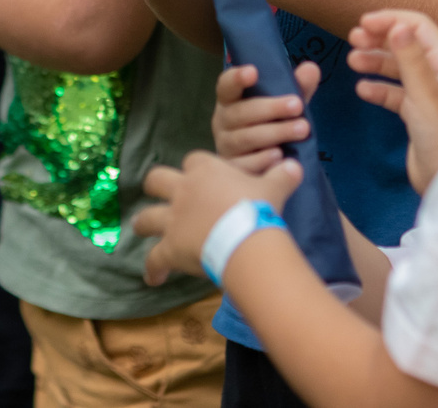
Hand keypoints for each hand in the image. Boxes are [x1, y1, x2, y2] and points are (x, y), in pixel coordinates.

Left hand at [132, 151, 303, 285]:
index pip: (193, 160)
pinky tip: (152, 278)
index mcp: (205, 171)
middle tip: (160, 194)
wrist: (245, 238)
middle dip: (156, 186)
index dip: (196, 168)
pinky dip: (152, 268)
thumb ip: (282, 175)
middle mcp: (183, 191)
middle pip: (156, 179)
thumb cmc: (258, 208)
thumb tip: (296, 166)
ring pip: (146, 217)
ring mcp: (173, 219)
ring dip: (143, 223)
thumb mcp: (274, 187)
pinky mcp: (170, 247)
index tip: (201, 178)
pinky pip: (154, 259)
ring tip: (141, 229)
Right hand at [212, 60, 320, 171]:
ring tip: (301, 130)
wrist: (261, 163)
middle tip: (298, 106)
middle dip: (272, 108)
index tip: (253, 71)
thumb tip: (312, 69)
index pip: (226, 85)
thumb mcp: (284, 104)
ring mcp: (226, 146)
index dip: (237, 77)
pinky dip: (264, 161)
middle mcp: (223, 121)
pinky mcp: (233, 169)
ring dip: (275, 133)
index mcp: (230, 100)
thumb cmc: (269, 125)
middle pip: (242, 112)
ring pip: (246, 138)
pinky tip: (282, 158)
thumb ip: (296, 87)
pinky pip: (246, 165)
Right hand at [349, 9, 437, 192]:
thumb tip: (397, 25)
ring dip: (374, 61)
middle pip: (405, 44)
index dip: (390, 20)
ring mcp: (425, 95)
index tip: (363, 23)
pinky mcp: (415, 114)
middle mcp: (437, 76)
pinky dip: (377, 88)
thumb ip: (411, 60)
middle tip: (352, 39)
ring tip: (352, 62)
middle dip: (378, 38)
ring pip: (396, 67)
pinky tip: (363, 90)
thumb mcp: (425, 95)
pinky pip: (392, 93)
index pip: (418, 27)